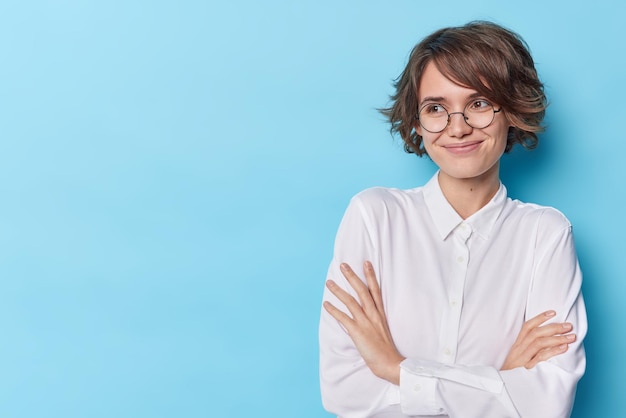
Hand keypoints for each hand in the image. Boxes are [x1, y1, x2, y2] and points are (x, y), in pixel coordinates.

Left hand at [323, 261, 404, 384]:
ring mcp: (366, 322)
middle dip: (352, 277)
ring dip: (338, 291)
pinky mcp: (358, 332)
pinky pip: (344, 318)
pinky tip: (325, 304)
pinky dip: (334, 310)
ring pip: (351, 301)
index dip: (370, 276)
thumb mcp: (381, 330)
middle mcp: (373, 315)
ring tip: (328, 282)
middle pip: (362, 291)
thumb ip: (372, 321)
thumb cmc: (385, 350)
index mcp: (380, 314)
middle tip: (343, 265)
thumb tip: (358, 317)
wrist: (390, 363)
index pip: (375, 290)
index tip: (366, 263)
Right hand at [501, 310, 575, 370]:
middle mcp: (519, 349)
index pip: (527, 327)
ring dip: (557, 338)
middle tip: (568, 325)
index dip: (540, 318)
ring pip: (539, 343)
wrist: (504, 387)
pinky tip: (564, 348)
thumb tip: (546, 341)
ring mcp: (523, 359)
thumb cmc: (513, 373)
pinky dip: (553, 351)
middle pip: (536, 333)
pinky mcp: (527, 369)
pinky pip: (541, 357)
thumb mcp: (517, 357)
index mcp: (518, 345)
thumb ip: (528, 349)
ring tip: (571, 337)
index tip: (553, 312)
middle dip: (553, 327)